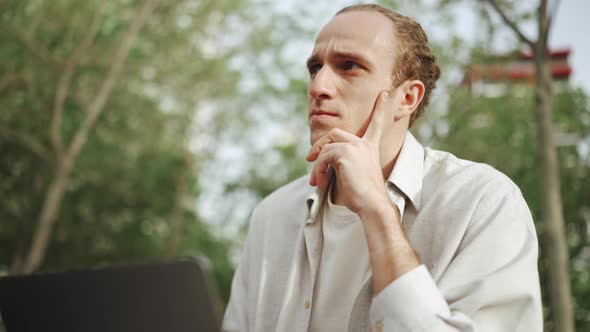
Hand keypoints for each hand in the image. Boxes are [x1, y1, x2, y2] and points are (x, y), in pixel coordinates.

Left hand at [306, 90, 394, 214]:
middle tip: (309, 158)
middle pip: (335, 133)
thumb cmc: (362, 197)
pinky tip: (320, 183)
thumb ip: (341, 163)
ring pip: (325, 149)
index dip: (380, 109)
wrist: (371, 204)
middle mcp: (364, 144)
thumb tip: (321, 161)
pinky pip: (322, 158)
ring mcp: (355, 146)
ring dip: (317, 166)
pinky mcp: (345, 152)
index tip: (384, 95)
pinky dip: (317, 170)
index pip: (376, 125)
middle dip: (319, 144)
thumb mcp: (352, 176)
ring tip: (315, 181)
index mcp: (370, 148)